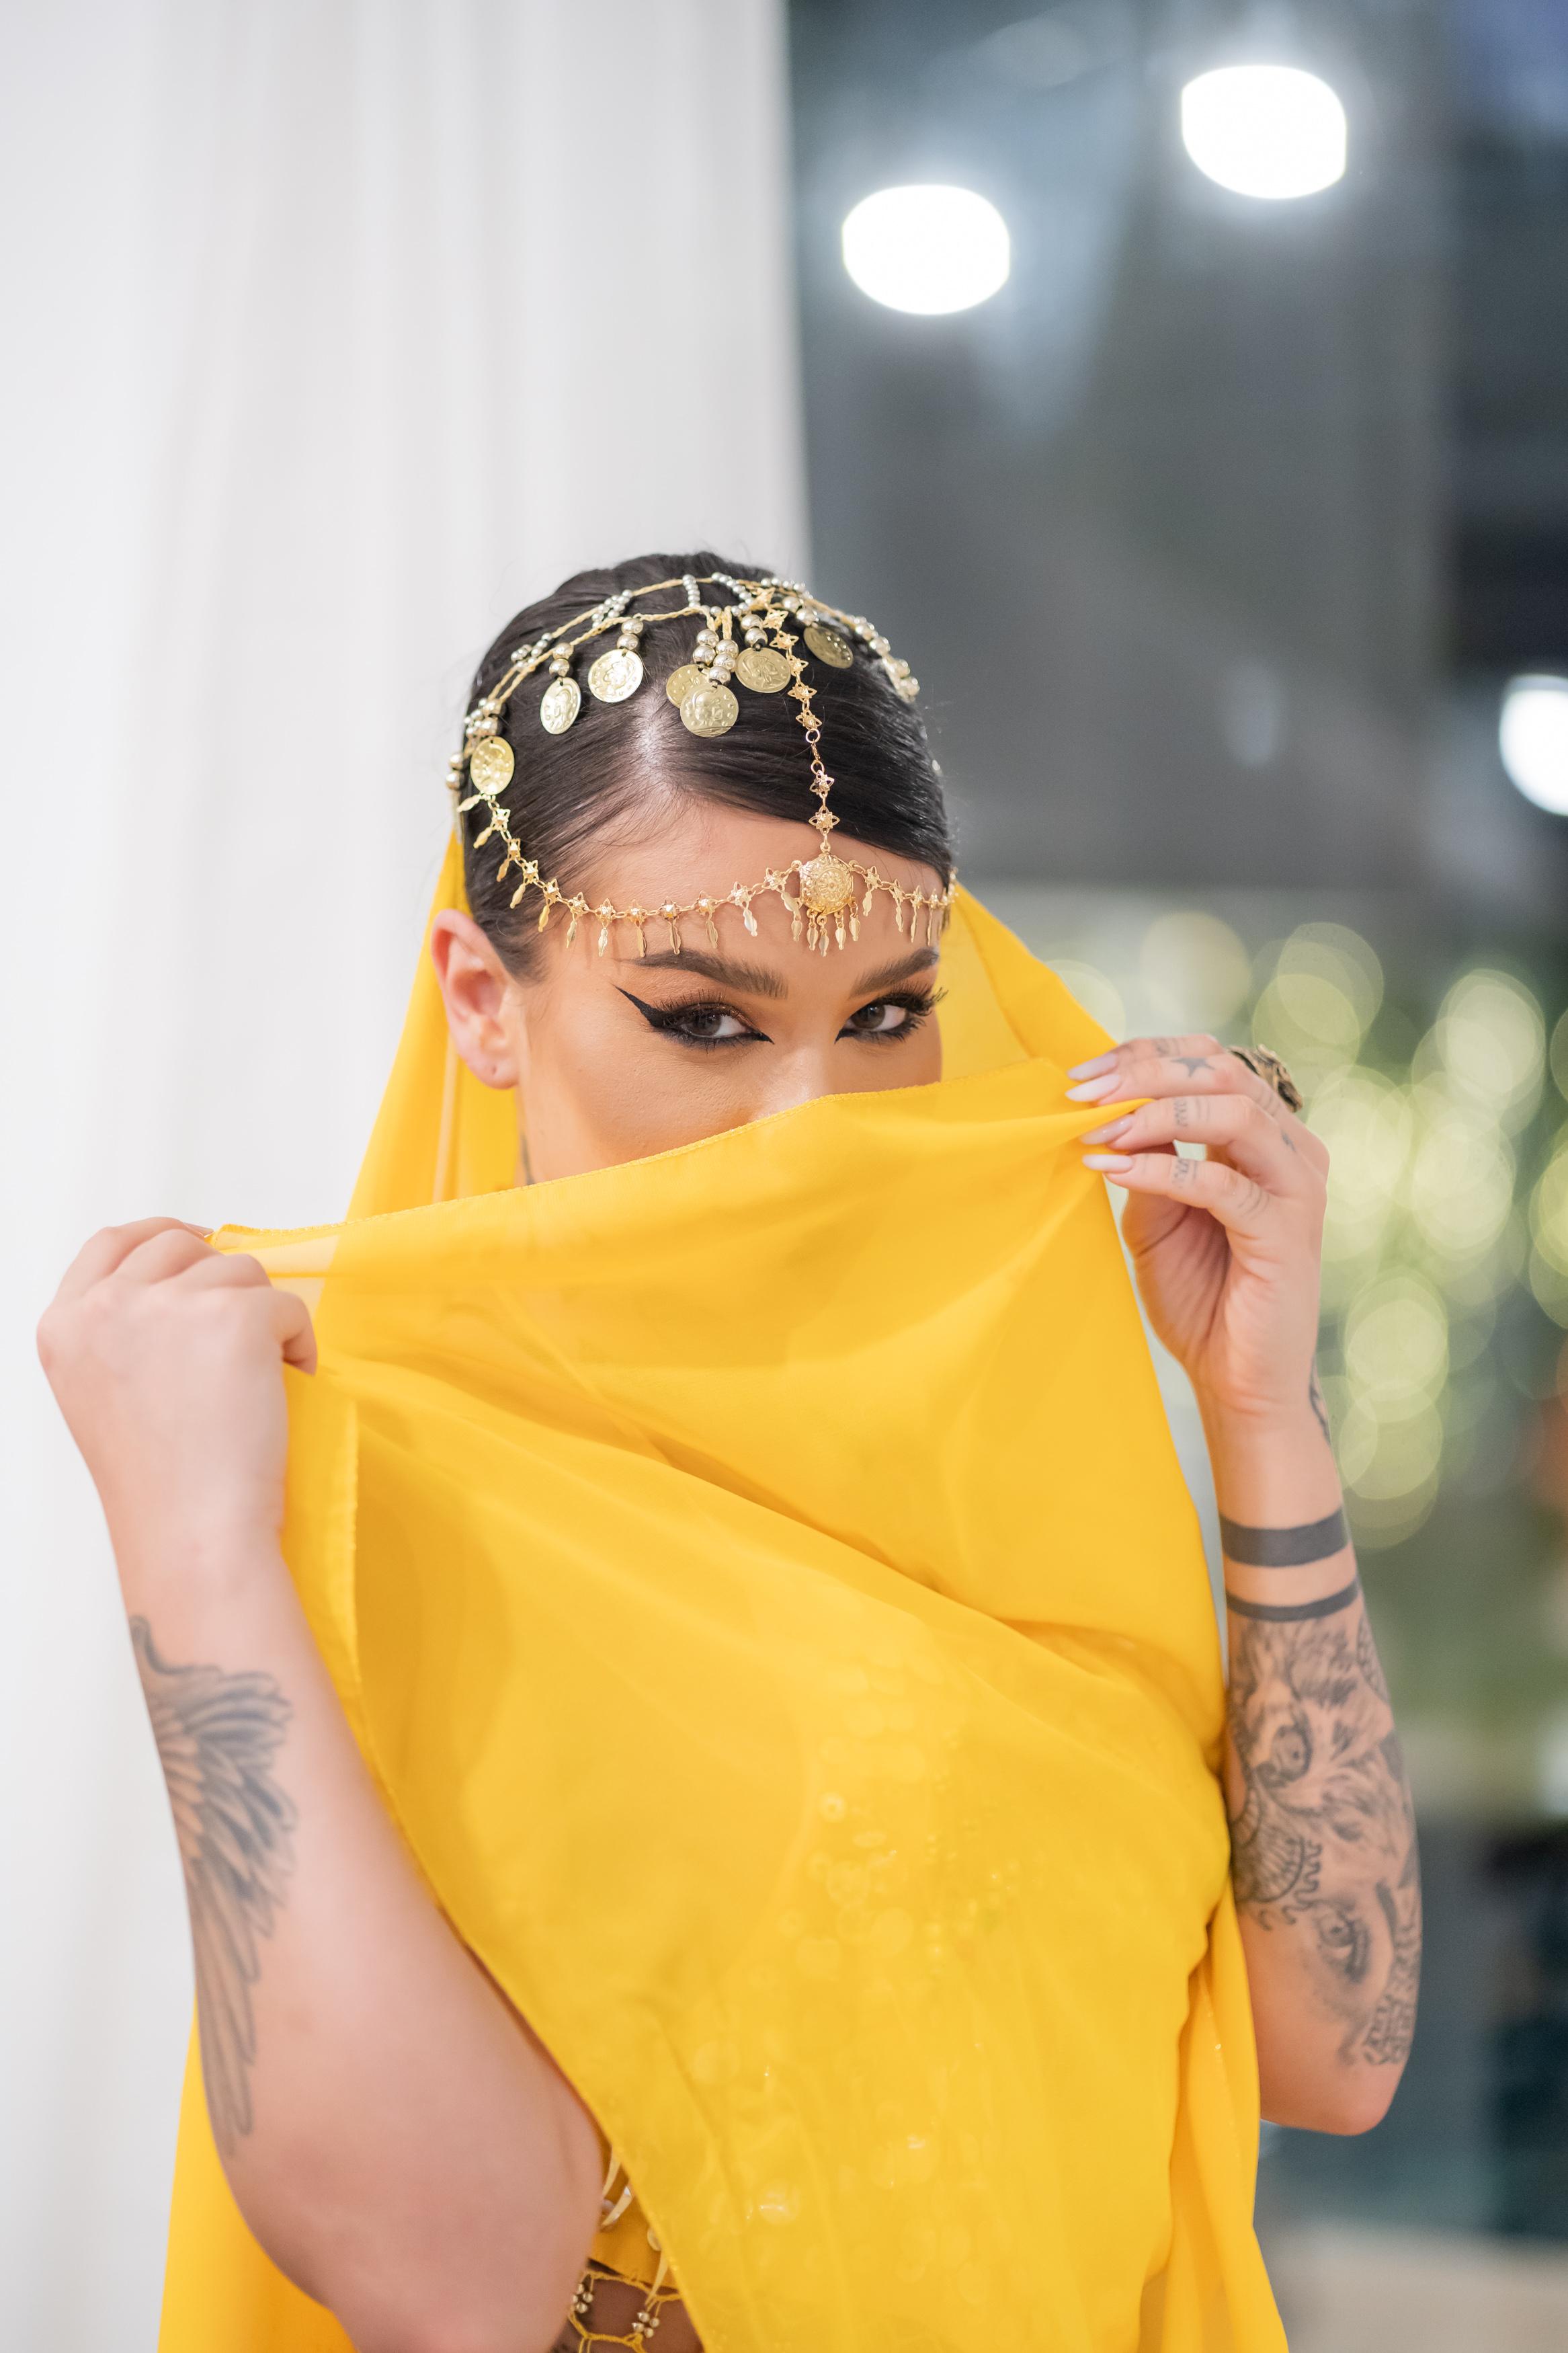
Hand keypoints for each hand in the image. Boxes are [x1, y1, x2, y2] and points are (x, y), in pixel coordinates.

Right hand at [37, 1219, 315, 1572]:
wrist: (194, 1535)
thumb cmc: (162, 1486)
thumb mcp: (105, 1394)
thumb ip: (126, 1333)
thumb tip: (191, 1286)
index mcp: (64, 1326)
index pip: (110, 1243)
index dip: (161, 1235)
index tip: (200, 1243)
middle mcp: (105, 1306)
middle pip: (180, 1246)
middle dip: (222, 1282)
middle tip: (245, 1338)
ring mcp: (166, 1305)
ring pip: (241, 1271)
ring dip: (264, 1317)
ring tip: (260, 1383)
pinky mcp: (232, 1316)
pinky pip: (288, 1304)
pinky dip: (300, 1342)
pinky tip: (291, 1385)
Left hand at [1069, 1034, 1327, 1428]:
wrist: (1236, 1380)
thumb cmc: (1199, 1296)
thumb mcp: (1155, 1217)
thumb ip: (1146, 1159)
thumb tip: (1109, 1108)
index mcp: (1262, 1135)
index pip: (1210, 1061)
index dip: (1146, 1054)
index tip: (1083, 1073)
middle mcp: (1289, 1148)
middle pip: (1222, 1072)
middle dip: (1144, 1073)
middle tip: (1082, 1092)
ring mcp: (1296, 1186)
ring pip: (1232, 1112)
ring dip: (1154, 1113)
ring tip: (1097, 1131)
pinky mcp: (1287, 1229)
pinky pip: (1222, 1182)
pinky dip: (1162, 1169)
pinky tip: (1114, 1172)